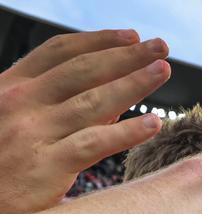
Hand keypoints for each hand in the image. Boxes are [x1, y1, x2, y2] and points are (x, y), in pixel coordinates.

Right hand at [0, 29, 170, 213]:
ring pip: (94, 102)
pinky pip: (94, 144)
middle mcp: (20, 103)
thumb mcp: (15, 124)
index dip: (98, 41)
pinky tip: (154, 124)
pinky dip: (127, 132)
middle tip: (160, 47)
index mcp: (9, 87)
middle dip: (125, 55)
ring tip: (163, 72)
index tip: (131, 36)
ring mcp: (32, 133)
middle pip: (83, 70)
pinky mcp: (45, 167)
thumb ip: (57, 109)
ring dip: (133, 84)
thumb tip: (111, 100)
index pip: (59, 53)